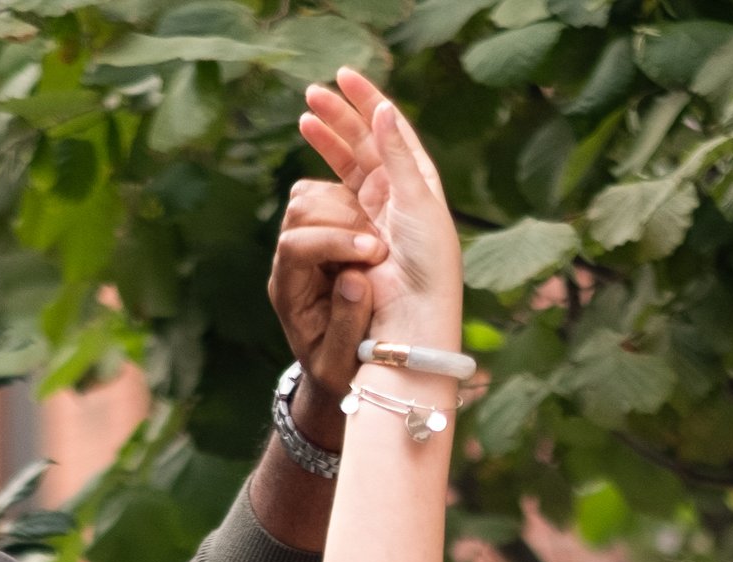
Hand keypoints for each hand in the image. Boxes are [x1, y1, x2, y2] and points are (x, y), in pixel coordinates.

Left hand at [269, 171, 382, 425]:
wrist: (337, 362)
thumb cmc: (338, 370)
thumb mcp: (342, 365)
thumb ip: (346, 328)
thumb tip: (355, 279)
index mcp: (288, 291)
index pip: (294, 246)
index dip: (333, 241)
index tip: (374, 253)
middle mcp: (289, 260)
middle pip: (300, 210)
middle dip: (344, 219)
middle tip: (381, 247)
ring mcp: (305, 240)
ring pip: (312, 195)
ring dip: (353, 209)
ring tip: (382, 242)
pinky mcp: (324, 230)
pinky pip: (331, 196)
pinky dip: (358, 204)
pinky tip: (380, 232)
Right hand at [298, 72, 462, 339]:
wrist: (414, 314)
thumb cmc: (428, 261)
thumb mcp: (417, 200)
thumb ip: (398, 154)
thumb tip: (383, 108)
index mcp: (416, 178)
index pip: (390, 128)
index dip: (366, 100)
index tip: (343, 76)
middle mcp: (395, 192)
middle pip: (364, 142)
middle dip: (338, 116)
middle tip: (311, 93)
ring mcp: (373, 213)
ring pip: (346, 164)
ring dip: (326, 140)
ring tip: (305, 119)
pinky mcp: (353, 235)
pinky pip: (334, 196)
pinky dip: (320, 176)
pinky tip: (306, 167)